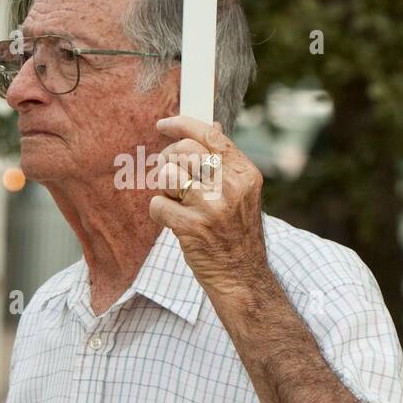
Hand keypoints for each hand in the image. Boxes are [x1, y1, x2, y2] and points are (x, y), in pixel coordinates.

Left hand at [149, 115, 268, 297]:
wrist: (243, 277)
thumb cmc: (237, 233)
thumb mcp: (243, 193)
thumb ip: (226, 162)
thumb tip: (212, 126)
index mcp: (245, 174)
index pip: (210, 135)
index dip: (182, 124)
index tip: (163, 124)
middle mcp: (231, 187)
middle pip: (184, 151)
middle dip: (168, 159)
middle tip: (170, 174)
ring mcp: (211, 207)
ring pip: (168, 175)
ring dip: (165, 188)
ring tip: (177, 201)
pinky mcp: (192, 228)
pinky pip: (157, 204)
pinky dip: (159, 211)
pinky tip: (174, 221)